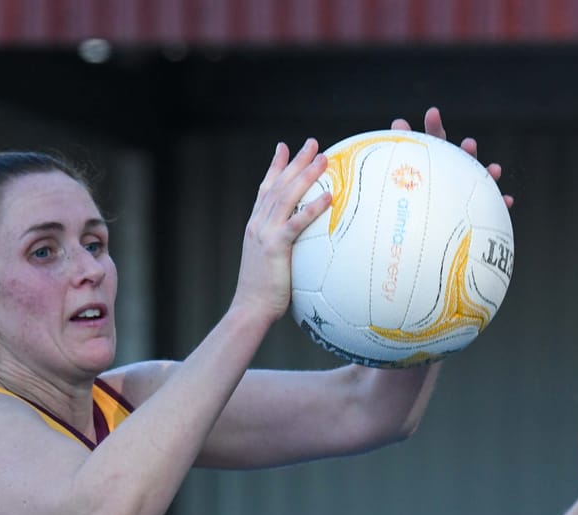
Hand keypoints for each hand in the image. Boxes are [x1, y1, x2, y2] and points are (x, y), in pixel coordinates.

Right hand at [232, 137, 333, 325]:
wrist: (249, 309)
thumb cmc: (263, 293)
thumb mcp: (270, 263)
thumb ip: (282, 248)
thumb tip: (301, 246)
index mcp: (255, 226)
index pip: (265, 189)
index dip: (275, 166)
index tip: (284, 148)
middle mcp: (258, 224)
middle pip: (278, 185)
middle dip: (295, 161)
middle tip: (312, 143)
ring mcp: (264, 234)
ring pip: (286, 196)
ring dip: (306, 175)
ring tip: (323, 158)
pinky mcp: (274, 247)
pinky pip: (296, 223)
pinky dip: (312, 208)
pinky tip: (328, 196)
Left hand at [393, 107, 511, 208]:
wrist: (425, 236)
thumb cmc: (407, 213)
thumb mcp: (397, 190)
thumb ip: (395, 163)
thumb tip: (396, 124)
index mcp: (434, 164)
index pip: (434, 141)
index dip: (433, 127)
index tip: (432, 113)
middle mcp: (453, 174)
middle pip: (462, 158)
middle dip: (468, 151)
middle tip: (469, 145)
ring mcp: (467, 191)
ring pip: (480, 179)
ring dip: (488, 173)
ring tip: (495, 169)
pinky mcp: (477, 210)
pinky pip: (492, 206)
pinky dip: (500, 203)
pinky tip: (507, 200)